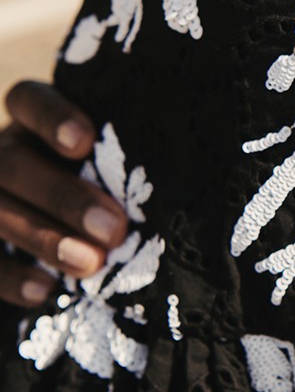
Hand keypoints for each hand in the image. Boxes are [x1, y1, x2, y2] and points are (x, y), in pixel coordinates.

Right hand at [0, 80, 127, 307]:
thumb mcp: (112, 158)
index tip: (84, 141)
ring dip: (45, 239)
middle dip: (64, 196)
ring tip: (91, 264)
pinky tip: (44, 291)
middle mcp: (4, 152)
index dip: (51, 118)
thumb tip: (180, 177)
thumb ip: (126, 156)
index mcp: (33, 120)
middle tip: (114, 227)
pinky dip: (12, 277)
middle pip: (13, 163)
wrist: (64, 225)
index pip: (29, 100)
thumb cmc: (108, 178)